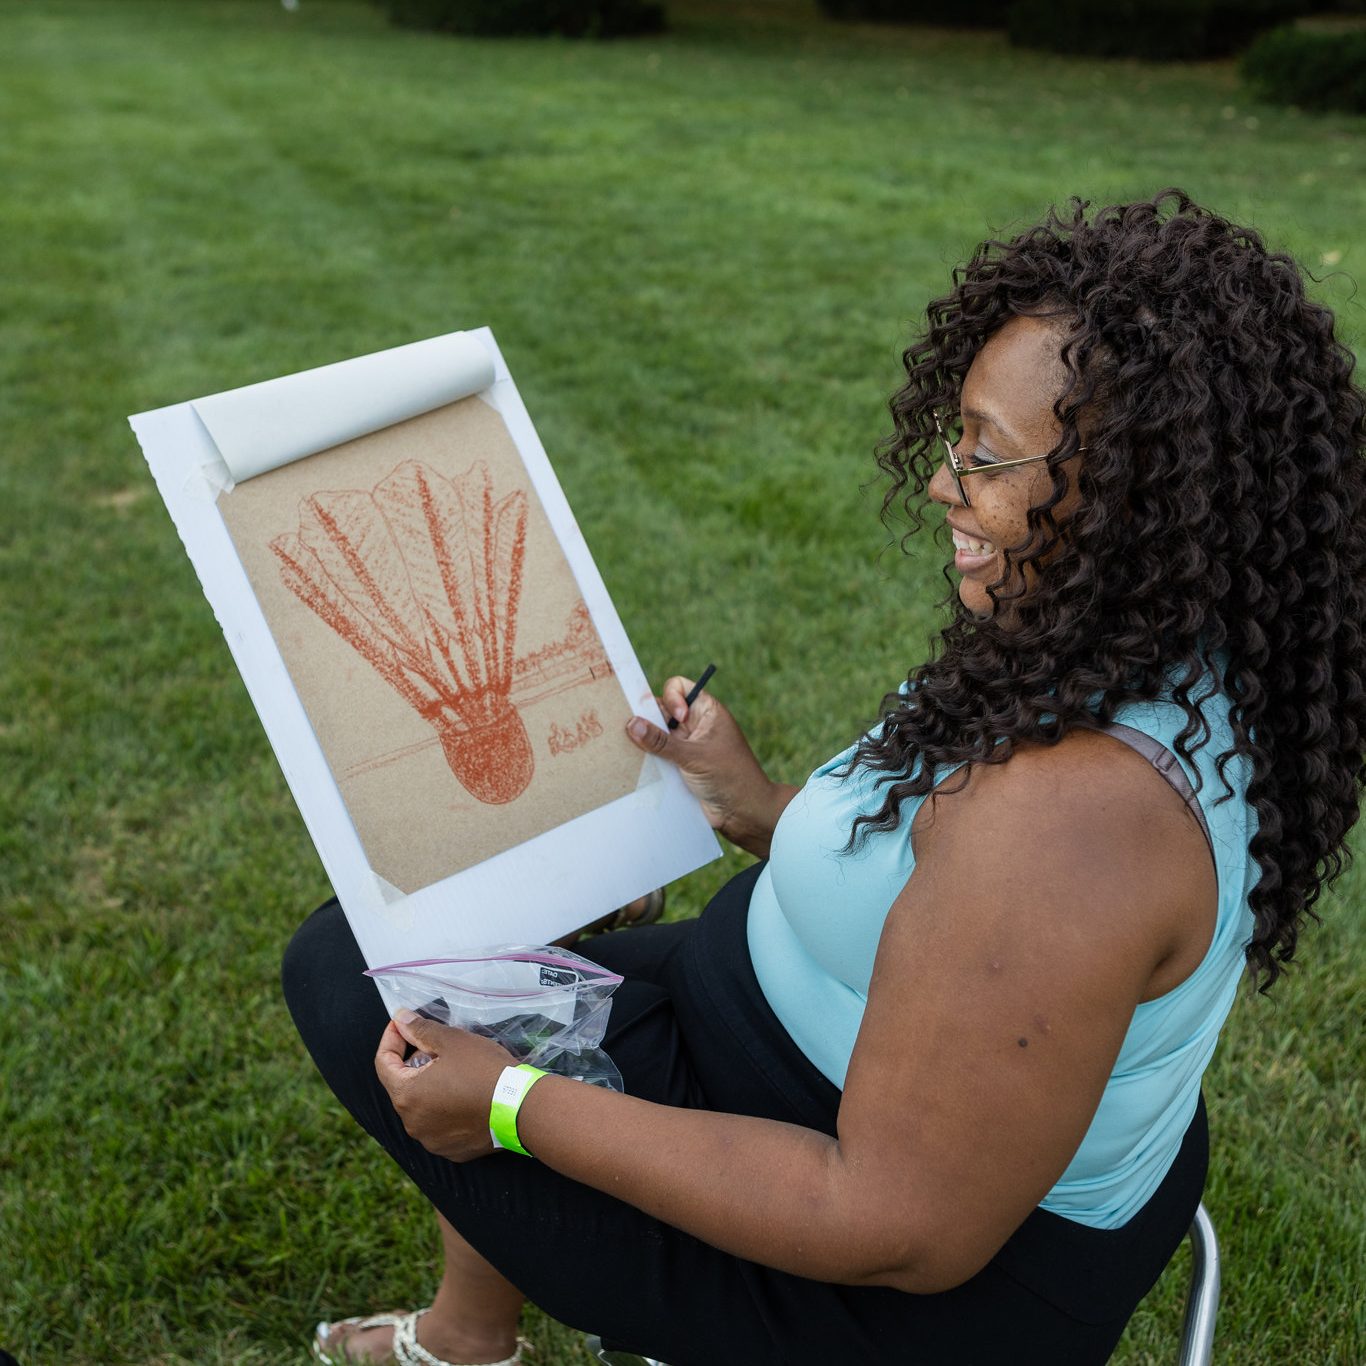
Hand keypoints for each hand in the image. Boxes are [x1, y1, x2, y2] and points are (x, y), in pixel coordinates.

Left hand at [374, 1010, 515, 1161]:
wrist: (521, 1108)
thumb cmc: (484, 1071)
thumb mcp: (452, 1042)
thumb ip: (421, 1030)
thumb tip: (400, 1019)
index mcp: (406, 1095)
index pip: (383, 1064)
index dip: (391, 1039)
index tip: (402, 1024)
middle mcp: (412, 1123)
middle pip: (403, 1086)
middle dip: (414, 1063)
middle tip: (437, 1046)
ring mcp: (432, 1140)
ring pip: (422, 1107)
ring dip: (430, 1087)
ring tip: (455, 1071)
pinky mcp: (452, 1150)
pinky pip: (440, 1124)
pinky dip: (445, 1109)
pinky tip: (465, 1095)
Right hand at [626, 676, 794, 856]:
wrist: (744, 812)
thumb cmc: (730, 777)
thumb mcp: (694, 756)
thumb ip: (661, 742)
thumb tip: (631, 723)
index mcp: (707, 711)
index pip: (679, 688)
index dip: (671, 697)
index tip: (675, 717)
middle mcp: (695, 725)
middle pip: (662, 711)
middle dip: (648, 719)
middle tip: (632, 732)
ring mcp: (686, 745)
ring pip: (657, 735)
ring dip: (645, 743)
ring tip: (630, 751)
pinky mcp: (679, 765)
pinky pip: (658, 755)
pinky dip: (647, 759)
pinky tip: (635, 766)